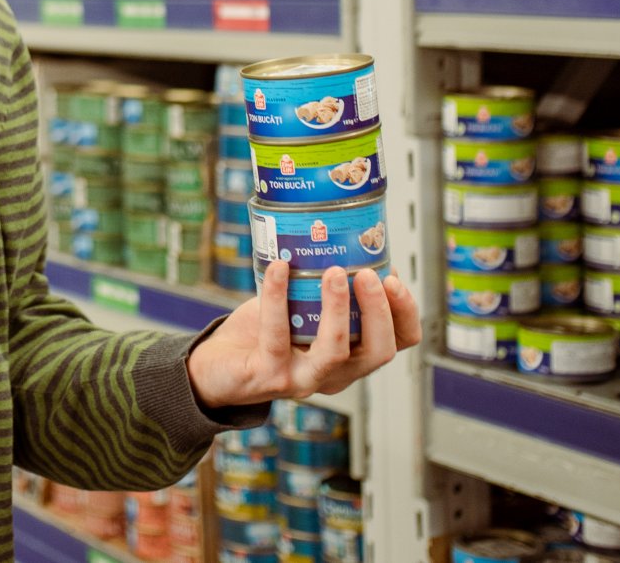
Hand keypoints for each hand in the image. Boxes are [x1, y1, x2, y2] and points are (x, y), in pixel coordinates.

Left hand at [186, 262, 420, 409]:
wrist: (214, 366)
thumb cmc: (259, 333)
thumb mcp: (299, 307)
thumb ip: (321, 285)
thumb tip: (342, 239)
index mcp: (350, 357)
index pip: (397, 343)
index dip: (405, 313)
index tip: (394, 278)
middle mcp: (334, 374)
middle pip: (378, 351)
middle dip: (379, 311)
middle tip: (369, 274)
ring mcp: (303, 379)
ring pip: (336, 351)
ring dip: (338, 309)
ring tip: (334, 272)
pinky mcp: (269, 376)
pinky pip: (277, 336)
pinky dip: (278, 297)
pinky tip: (278, 268)